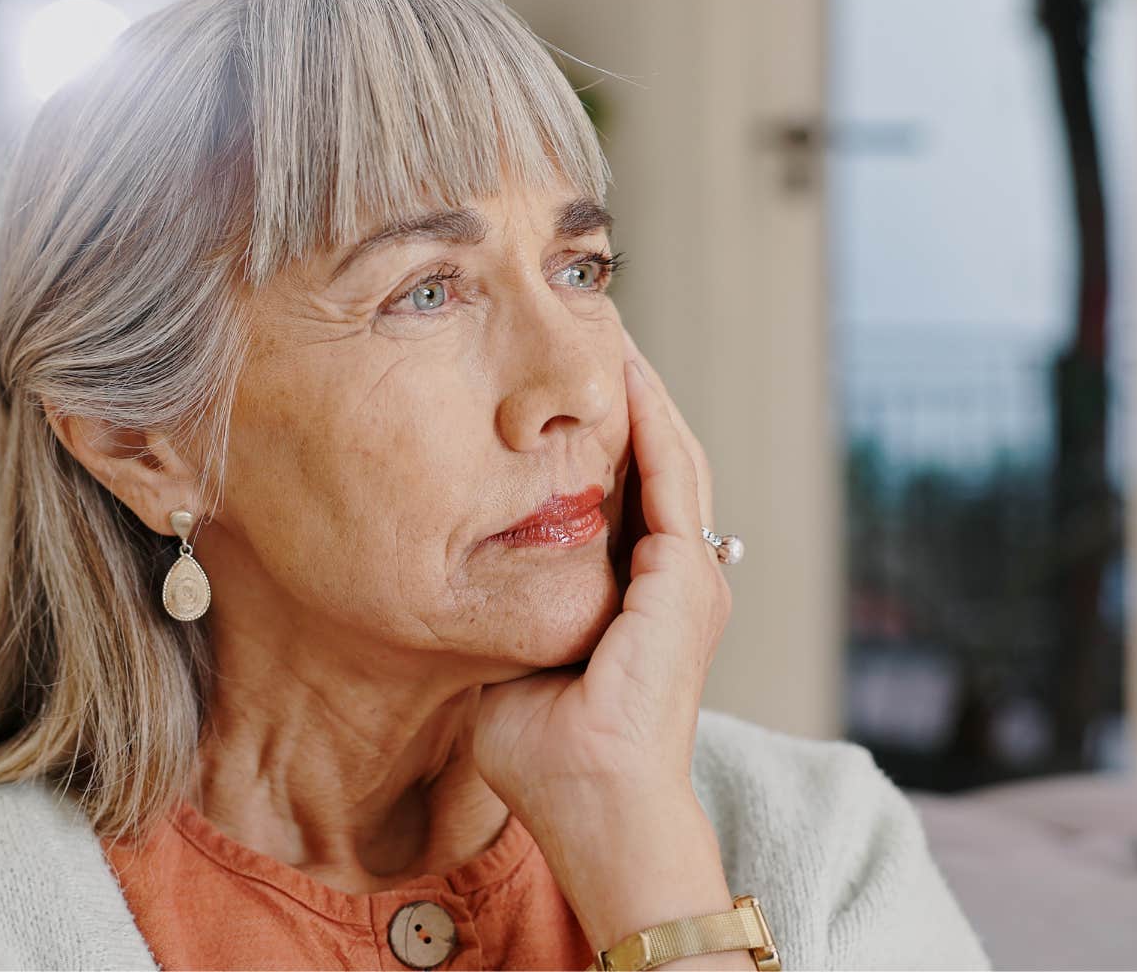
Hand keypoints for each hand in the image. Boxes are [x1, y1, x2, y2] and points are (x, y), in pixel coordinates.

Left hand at [473, 327, 729, 804]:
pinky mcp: (685, 580)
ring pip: (672, 457)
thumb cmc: (545, 756)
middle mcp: (675, 581)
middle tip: (594, 332)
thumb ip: (498, 614)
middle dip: (629, 398)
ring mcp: (688, 578)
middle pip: (656, 463)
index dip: (599, 437)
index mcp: (639, 599)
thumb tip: (447, 581)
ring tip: (613, 332)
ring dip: (644, 393)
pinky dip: (651, 420)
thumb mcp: (511, 663)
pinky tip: (625, 373)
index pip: (625, 495)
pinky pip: (671, 477)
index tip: (560, 388)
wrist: (593, 806)